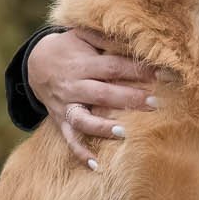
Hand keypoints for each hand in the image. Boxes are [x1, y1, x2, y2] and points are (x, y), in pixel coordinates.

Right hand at [27, 25, 163, 168]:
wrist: (34, 64)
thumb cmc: (69, 48)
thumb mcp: (81, 35)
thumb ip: (104, 36)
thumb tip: (134, 33)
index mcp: (83, 63)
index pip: (113, 67)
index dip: (138, 70)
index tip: (163, 74)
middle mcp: (73, 86)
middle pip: (102, 93)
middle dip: (129, 99)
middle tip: (156, 103)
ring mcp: (66, 105)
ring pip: (83, 119)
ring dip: (102, 127)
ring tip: (124, 133)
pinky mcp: (60, 120)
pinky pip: (69, 139)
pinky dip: (81, 153)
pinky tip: (96, 165)